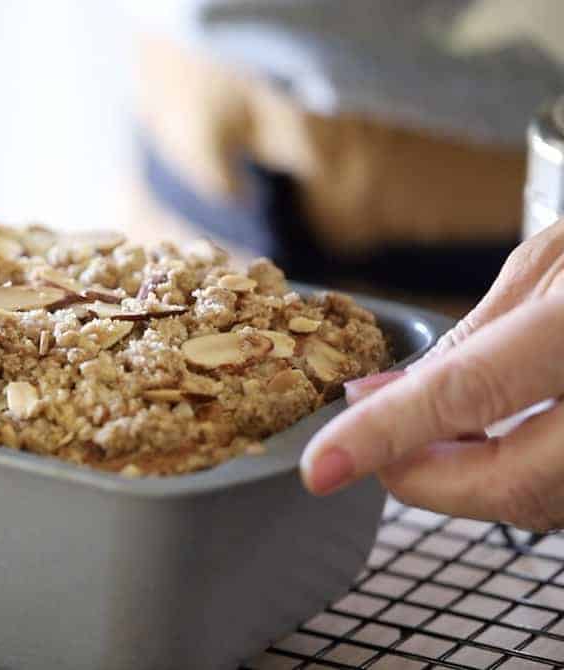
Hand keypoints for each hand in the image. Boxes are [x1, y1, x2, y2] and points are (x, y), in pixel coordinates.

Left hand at [300, 218, 563, 531]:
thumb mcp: (553, 260)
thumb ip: (467, 338)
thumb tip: (379, 398)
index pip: (469, 393)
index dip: (387, 436)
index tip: (323, 467)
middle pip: (516, 485)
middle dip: (428, 481)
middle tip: (375, 454)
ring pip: (548, 505)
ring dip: (475, 483)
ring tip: (432, 440)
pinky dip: (524, 478)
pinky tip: (494, 443)